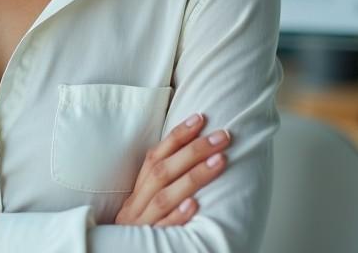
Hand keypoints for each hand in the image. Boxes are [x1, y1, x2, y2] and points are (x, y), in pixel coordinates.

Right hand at [114, 113, 230, 226]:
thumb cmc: (139, 233)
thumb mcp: (143, 208)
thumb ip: (161, 187)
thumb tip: (190, 156)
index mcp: (135, 193)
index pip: (154, 157)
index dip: (177, 136)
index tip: (200, 118)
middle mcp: (135, 206)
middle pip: (162, 172)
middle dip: (193, 150)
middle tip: (222, 136)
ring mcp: (140, 225)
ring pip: (164, 197)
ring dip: (194, 176)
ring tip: (220, 160)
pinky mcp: (146, 246)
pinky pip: (162, 230)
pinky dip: (177, 216)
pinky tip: (195, 204)